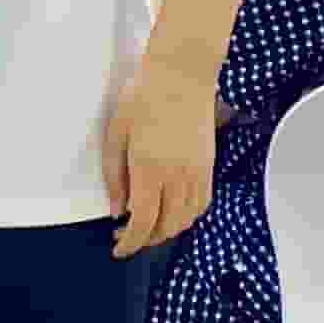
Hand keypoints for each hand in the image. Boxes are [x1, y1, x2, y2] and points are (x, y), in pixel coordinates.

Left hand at [106, 62, 217, 257]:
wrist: (181, 73)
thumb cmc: (144, 96)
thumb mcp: (115, 134)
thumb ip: (114, 176)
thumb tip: (118, 210)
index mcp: (149, 169)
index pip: (142, 223)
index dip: (130, 243)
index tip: (118, 249)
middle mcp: (177, 176)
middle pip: (166, 227)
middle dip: (146, 240)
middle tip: (126, 237)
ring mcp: (197, 172)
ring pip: (186, 220)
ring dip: (167, 231)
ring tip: (148, 227)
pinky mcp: (209, 165)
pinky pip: (201, 204)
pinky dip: (186, 217)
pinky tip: (172, 212)